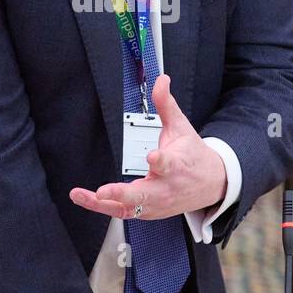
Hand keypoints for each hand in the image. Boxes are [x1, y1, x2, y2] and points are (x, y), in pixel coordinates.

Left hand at [69, 74, 226, 219]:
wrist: (212, 184)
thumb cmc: (193, 156)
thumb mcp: (181, 128)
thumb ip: (166, 105)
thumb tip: (161, 80)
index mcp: (176, 165)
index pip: (167, 164)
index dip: (159, 161)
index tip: (153, 157)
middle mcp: (165, 188)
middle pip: (144, 195)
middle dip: (122, 194)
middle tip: (103, 191)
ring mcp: (155, 204)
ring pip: (128, 208)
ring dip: (102, 204)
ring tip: (80, 195)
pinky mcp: (147, 212)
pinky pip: (123, 212)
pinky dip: (104, 207)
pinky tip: (86, 198)